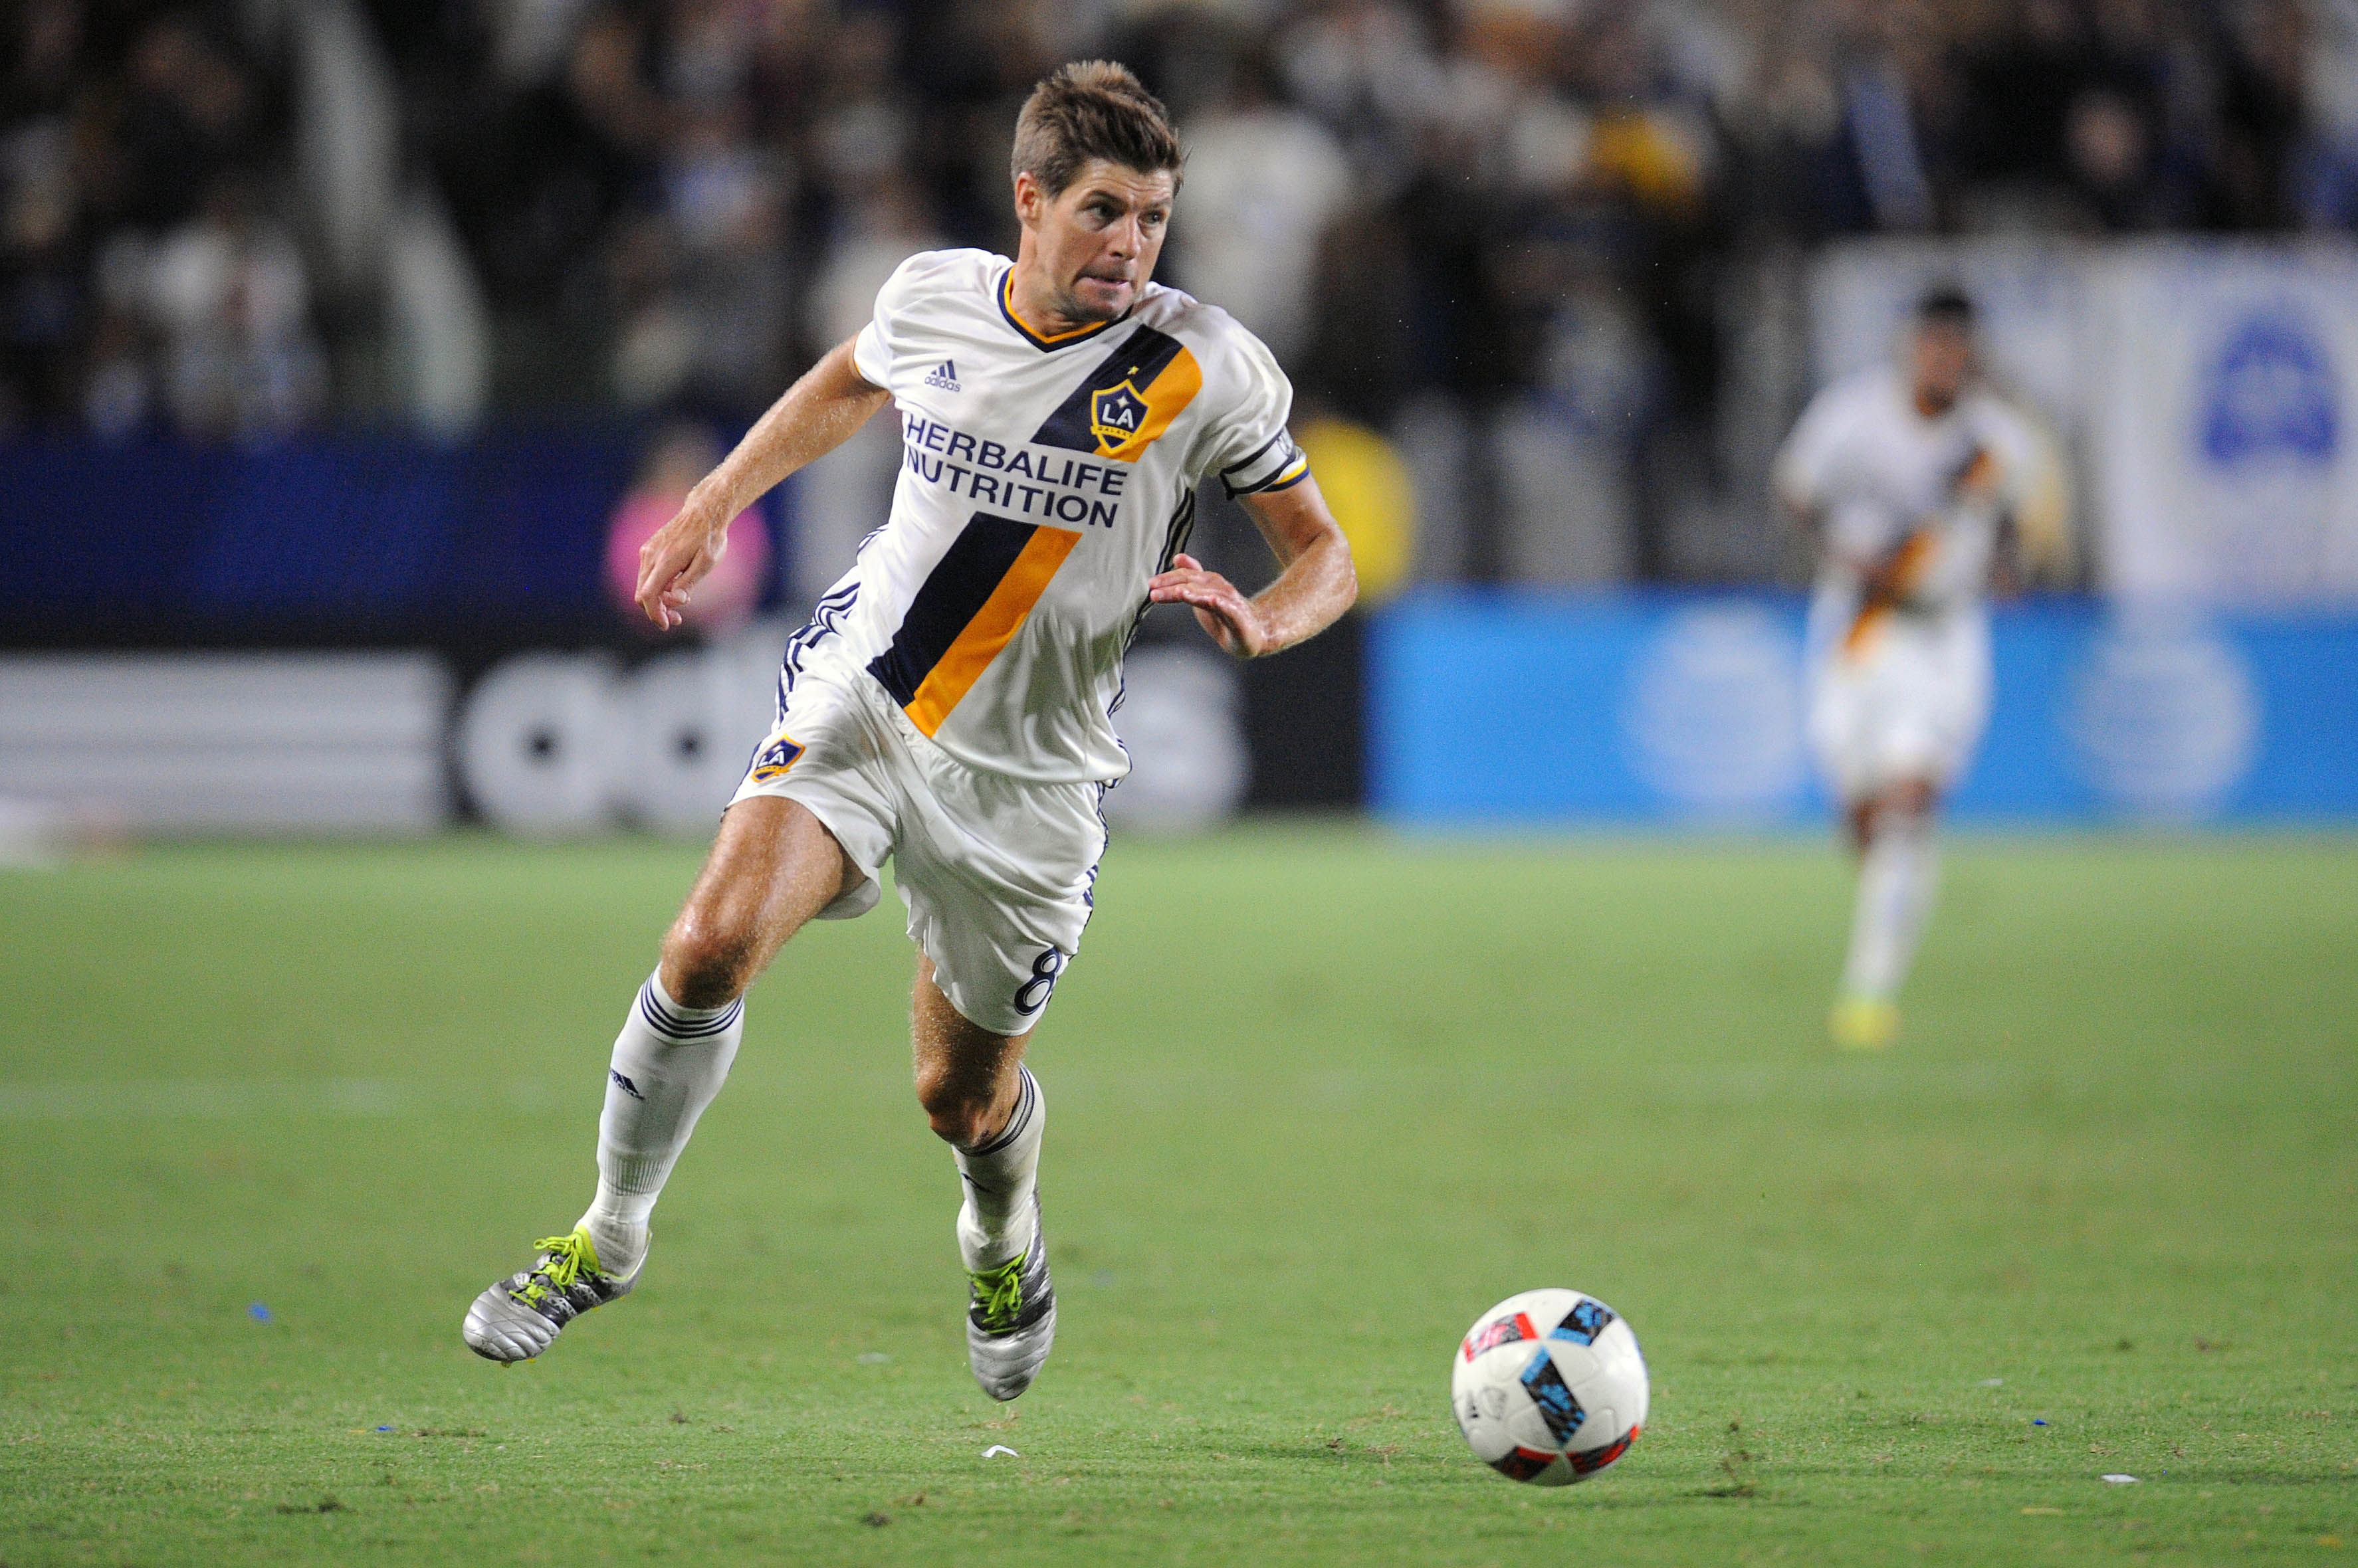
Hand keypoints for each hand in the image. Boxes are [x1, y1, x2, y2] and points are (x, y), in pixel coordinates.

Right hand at [635, 494, 732, 630]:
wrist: (703, 512)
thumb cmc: (709, 537)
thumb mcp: (706, 562)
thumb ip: (689, 582)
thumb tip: (676, 600)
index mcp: (665, 561)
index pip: (649, 595)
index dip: (655, 614)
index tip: (667, 625)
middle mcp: (650, 556)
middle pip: (642, 594)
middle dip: (657, 610)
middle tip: (678, 619)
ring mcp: (647, 551)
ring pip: (643, 586)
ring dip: (657, 600)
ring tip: (679, 604)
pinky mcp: (649, 549)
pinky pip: (646, 575)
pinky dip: (656, 587)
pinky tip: (675, 587)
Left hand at [1147, 553, 1269, 657]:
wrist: (1254, 634)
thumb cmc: (1226, 614)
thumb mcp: (1203, 594)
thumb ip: (1190, 577)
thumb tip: (1178, 556)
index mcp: (1209, 583)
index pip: (1186, 576)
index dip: (1168, 579)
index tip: (1151, 583)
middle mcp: (1220, 588)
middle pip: (1194, 584)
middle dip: (1173, 585)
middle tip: (1154, 589)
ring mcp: (1230, 602)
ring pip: (1210, 594)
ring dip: (1194, 593)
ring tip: (1179, 592)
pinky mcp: (1239, 617)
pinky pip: (1230, 609)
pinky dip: (1222, 604)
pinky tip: (1212, 600)